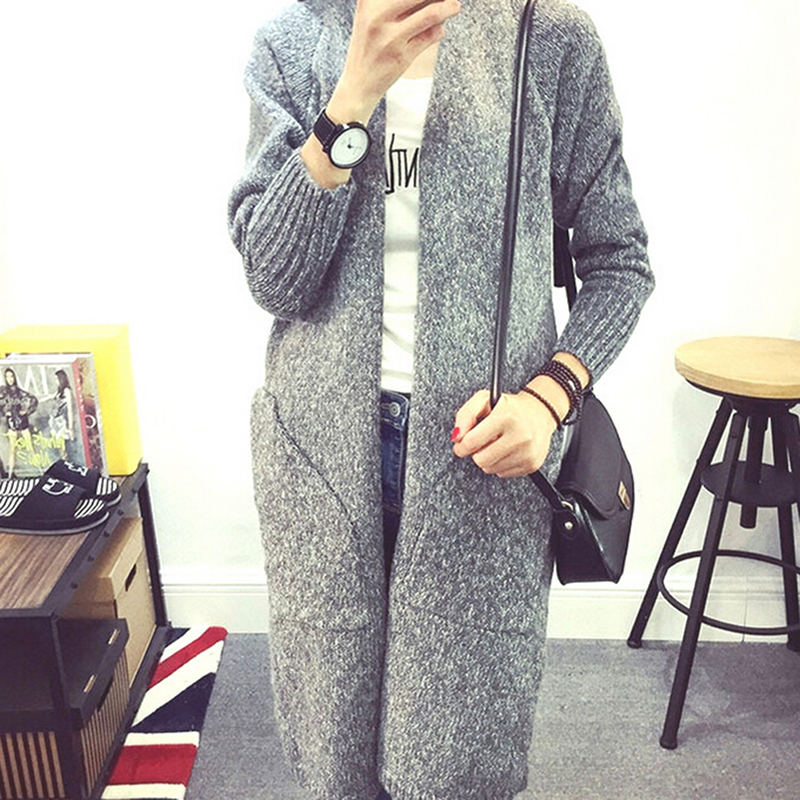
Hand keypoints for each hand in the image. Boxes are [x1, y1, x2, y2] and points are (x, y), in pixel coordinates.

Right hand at [329, 0, 461, 122]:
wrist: (358, 83)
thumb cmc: (369, 45)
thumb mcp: (369, 14)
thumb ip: (390, 2)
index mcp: (369, 2)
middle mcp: (377, 15)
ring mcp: (390, 36)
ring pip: (432, 13)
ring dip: (448, 8)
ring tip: (454, 6)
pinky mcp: (402, 56)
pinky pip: (431, 36)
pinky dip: (439, 30)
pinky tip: (437, 30)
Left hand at [451, 389, 558, 477]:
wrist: (541, 412)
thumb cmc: (510, 406)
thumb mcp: (484, 399)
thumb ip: (465, 415)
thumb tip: (457, 437)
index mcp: (506, 416)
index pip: (472, 442)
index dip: (461, 446)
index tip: (460, 445)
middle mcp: (520, 435)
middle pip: (480, 460)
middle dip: (476, 452)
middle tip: (481, 442)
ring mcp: (528, 452)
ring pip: (490, 469)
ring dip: (488, 458)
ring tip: (496, 443)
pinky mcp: (532, 464)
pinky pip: (503, 473)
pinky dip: (500, 464)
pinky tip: (507, 450)